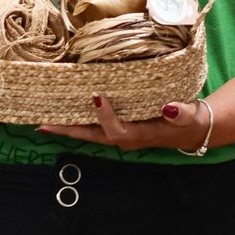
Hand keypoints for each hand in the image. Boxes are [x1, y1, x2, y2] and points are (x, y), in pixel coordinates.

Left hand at [39, 95, 209, 152]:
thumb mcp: (188, 116)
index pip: (115, 129)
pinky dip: (76, 122)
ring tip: (42, 121)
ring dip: (66, 127)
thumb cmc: (189, 121)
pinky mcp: (118, 129)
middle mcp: (123, 138)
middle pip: (90, 136)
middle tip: (42, 124)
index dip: (105, 115)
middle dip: (67, 130)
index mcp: (138, 135)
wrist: (192, 130)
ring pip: (88, 133)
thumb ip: (180, 113)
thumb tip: (169, 108)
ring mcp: (119, 135)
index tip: (96, 95)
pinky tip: (62, 114)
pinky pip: (93, 127)